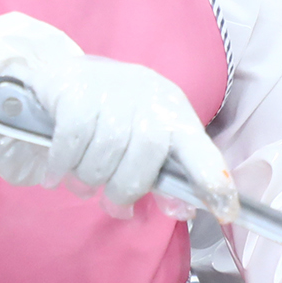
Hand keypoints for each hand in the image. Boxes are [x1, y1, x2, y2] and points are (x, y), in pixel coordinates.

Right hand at [11, 55, 237, 222]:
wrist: (64, 72)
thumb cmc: (112, 113)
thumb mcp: (143, 136)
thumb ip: (163, 173)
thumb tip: (182, 210)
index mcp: (174, 112)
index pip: (200, 149)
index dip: (213, 180)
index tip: (225, 210)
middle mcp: (148, 98)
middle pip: (144, 158)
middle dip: (124, 190)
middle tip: (112, 203)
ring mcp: (112, 91)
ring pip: (104, 154)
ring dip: (89, 180)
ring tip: (82, 184)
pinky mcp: (76, 91)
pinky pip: (72, 143)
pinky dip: (63, 165)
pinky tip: (56, 173)